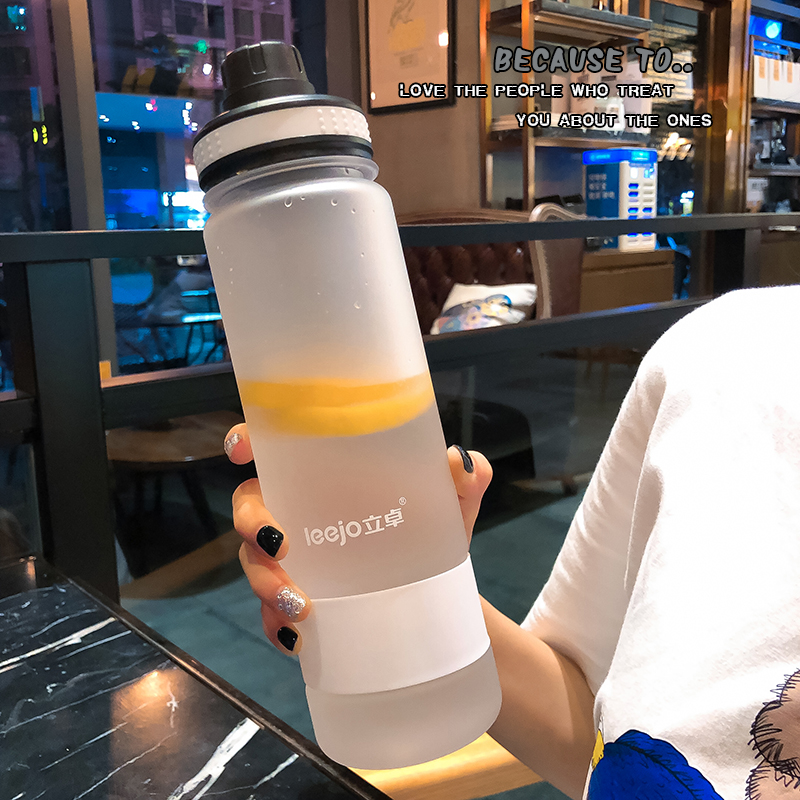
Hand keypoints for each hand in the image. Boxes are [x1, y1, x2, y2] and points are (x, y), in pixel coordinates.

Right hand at [225, 423, 492, 654]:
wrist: (438, 587)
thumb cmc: (430, 528)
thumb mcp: (448, 503)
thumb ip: (462, 480)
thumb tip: (468, 465)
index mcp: (322, 475)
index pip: (273, 448)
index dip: (245, 441)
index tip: (242, 451)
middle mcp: (296, 510)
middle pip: (248, 507)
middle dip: (253, 527)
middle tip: (282, 549)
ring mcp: (293, 559)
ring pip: (253, 563)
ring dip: (265, 584)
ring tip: (301, 606)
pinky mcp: (298, 597)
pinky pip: (270, 612)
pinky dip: (277, 625)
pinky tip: (297, 639)